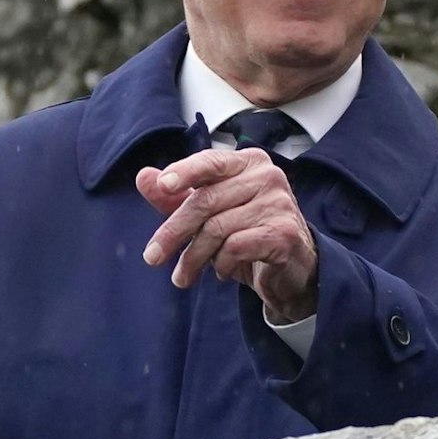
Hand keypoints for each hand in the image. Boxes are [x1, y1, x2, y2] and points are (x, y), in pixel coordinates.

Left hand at [136, 149, 317, 323]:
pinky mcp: (284, 233)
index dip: (184, 171)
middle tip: (152, 257)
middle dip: (174, 232)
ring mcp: (278, 203)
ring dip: (194, 258)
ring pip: (217, 228)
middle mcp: (267, 176)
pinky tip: (222, 272)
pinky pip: (236, 247)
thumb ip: (177, 196)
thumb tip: (144, 176)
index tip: (162, 185)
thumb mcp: (210, 215)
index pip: (210, 161)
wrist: (293, 268)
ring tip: (184, 276)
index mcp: (248, 162)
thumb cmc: (248, 233)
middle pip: (206, 201)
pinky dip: (222, 264)